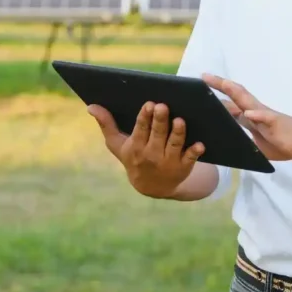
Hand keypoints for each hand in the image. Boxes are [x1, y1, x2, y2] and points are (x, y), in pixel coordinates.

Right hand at [87, 101, 204, 198]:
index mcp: (136, 147)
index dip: (145, 117)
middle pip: (157, 135)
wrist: (152, 187)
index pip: (140, 130)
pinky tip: (200, 144)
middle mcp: (152, 155)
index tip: (149, 104)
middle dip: (160, 121)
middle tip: (164, 106)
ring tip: (180, 121)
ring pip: (174, 145)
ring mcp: (168, 162)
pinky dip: (195, 152)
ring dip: (178, 134)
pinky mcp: (183, 167)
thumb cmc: (133, 157)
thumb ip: (106, 124)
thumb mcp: (117, 145)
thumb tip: (91, 106)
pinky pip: (190, 159)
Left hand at [201, 74, 291, 163]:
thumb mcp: (259, 145)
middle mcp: (259, 112)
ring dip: (237, 92)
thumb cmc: (287, 143)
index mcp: (253, 117)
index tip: (201, 86)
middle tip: (204, 76)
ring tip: (223, 83)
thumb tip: (227, 140)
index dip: (217, 95)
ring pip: (250, 101)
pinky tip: (249, 114)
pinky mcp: (279, 125)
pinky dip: (258, 116)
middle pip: (238, 95)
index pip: (232, 103)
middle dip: (221, 86)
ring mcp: (269, 117)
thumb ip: (245, 140)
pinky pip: (268, 119)